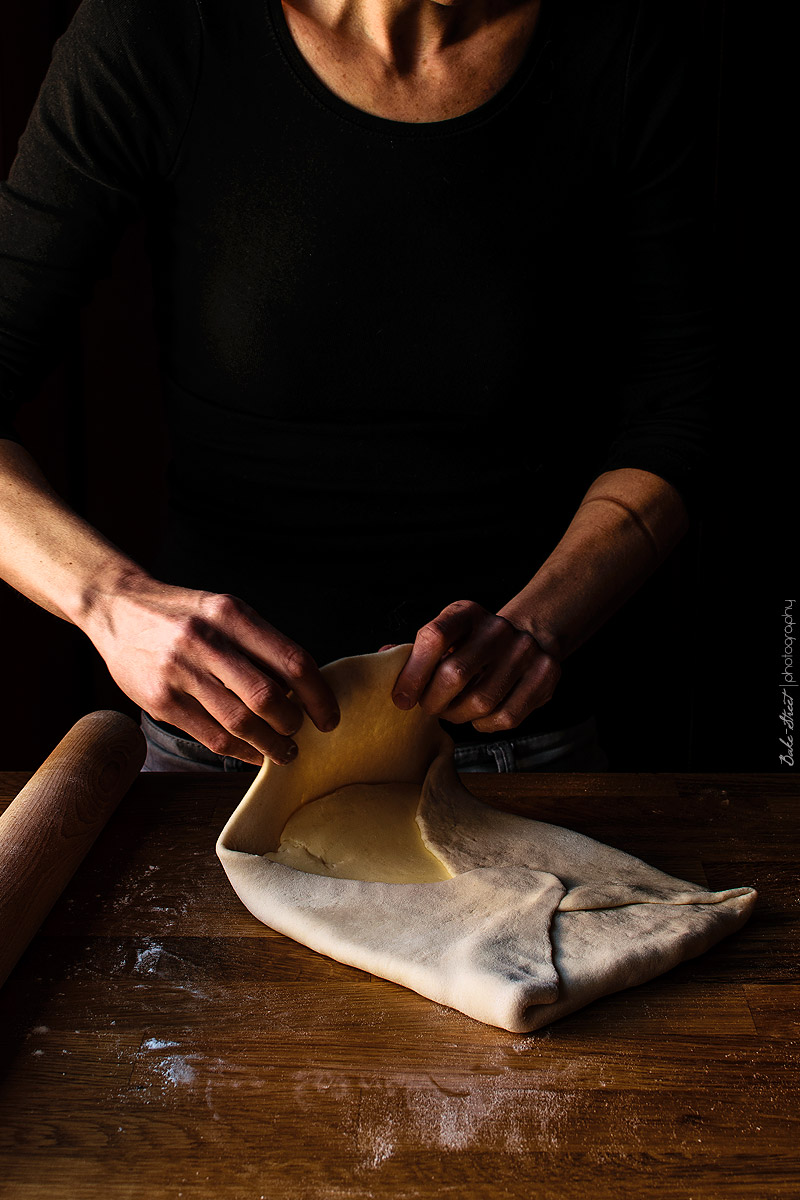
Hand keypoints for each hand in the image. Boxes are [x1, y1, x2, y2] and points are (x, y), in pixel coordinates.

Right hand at [83, 575, 339, 765]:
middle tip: (300, 734)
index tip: (329, 717)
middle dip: (293, 723)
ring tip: (283, 752)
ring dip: (270, 745)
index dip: (319, 695)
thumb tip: (303, 689)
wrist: (117, 607)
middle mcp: (208, 640)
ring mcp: (181, 671)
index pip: (293, 661)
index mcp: (233, 615)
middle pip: (269, 697)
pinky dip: (240, 752)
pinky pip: (212, 737)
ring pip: (242, 723)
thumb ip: (259, 644)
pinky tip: (252, 753)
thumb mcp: (224, 611)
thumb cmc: (182, 614)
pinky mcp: (161, 699)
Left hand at [390, 599, 560, 732]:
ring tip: (452, 711)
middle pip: (455, 674)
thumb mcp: (446, 633)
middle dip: (433, 701)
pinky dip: (485, 724)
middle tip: (428, 707)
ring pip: (480, 701)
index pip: (434, 637)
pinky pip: (506, 716)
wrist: (529, 635)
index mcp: (466, 612)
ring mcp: (525, 651)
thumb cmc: (473, 642)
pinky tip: (478, 716)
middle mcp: (498, 628)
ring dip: (458, 716)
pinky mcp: (545, 676)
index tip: (402, 698)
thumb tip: (381, 657)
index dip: (413, 672)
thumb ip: (415, 650)